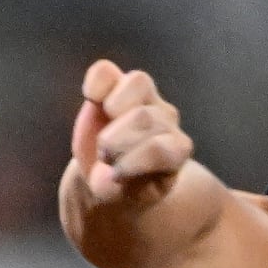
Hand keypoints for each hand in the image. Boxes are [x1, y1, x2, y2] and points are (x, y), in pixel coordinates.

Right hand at [61, 59, 196, 233]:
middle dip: (116, 141)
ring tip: (103, 133)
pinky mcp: (118, 84)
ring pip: (137, 83)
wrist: (107, 173)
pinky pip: (107, 71)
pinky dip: (96, 82)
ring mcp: (146, 97)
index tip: (115, 177)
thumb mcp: (119, 197)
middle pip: (143, 117)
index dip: (132, 163)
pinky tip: (91, 99)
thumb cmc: (120, 186)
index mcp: (176, 151)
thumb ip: (112, 189)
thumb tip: (104, 176)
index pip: (159, 148)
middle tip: (106, 158)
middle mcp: (168, 120)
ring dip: (113, 109)